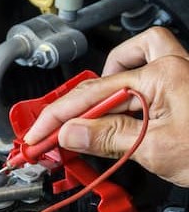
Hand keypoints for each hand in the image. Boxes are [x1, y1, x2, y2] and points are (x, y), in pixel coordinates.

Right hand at [24, 27, 188, 186]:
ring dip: (109, 84)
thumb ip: (107, 138)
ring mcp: (181, 78)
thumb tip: (70, 131)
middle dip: (80, 101)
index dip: (58, 116)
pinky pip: (148, 79)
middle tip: (62, 130)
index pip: (92, 94)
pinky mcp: (183, 93)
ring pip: (134, 61)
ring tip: (94, 117)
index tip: (37, 135)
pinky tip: (122, 120)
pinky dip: (129, 94)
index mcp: (163, 76)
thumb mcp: (154, 150)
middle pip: (108, 73)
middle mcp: (173, 68)